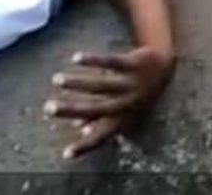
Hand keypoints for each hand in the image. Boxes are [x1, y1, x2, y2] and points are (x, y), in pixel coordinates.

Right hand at [44, 46, 174, 159]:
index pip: (102, 137)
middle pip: (96, 108)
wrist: (163, 68)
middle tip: (48, 108)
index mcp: (125, 119)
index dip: (85, 147)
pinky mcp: (133, 63)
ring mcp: (131, 83)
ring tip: (57, 80)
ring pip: (101, 85)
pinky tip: (76, 58)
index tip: (65, 153)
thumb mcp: (126, 109)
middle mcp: (127, 103)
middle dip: (71, 109)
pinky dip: (93, 60)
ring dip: (77, 83)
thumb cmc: (138, 92)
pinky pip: (111, 61)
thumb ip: (104, 117)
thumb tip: (80, 127)